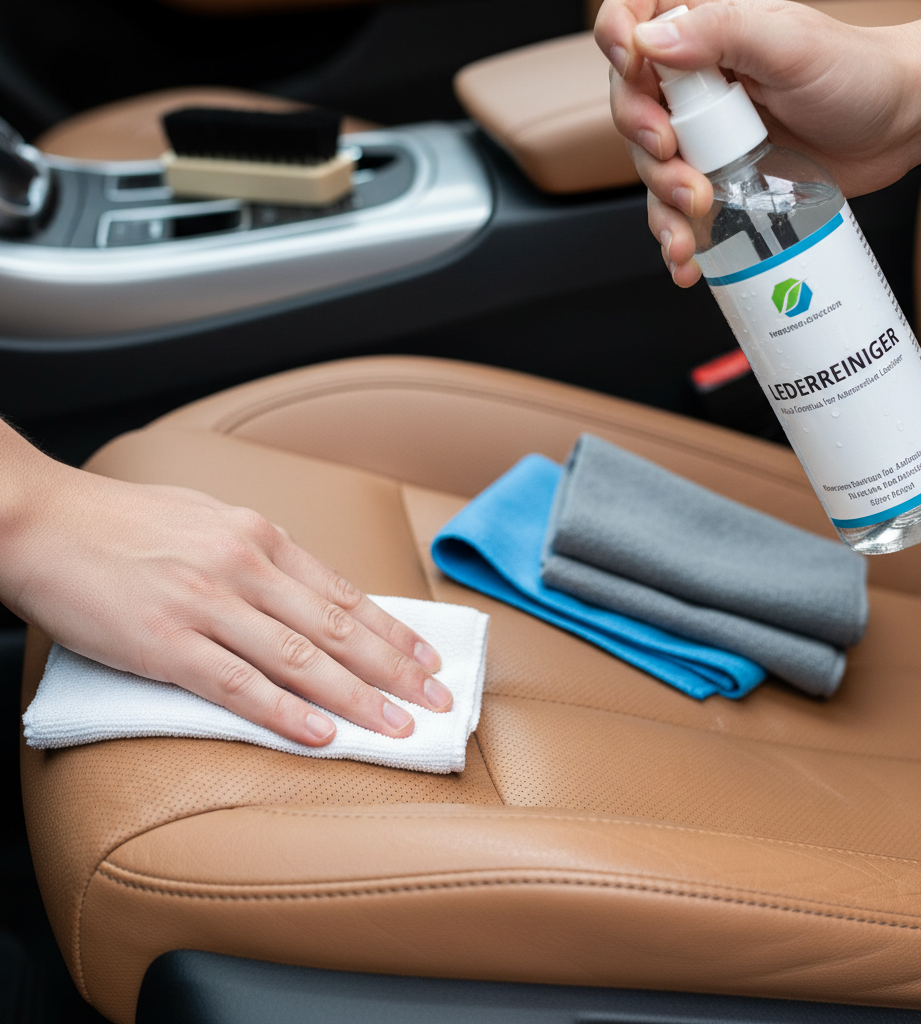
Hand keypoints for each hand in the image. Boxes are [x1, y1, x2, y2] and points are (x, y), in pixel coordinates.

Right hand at [1, 422, 450, 745]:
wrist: (39, 520)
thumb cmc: (123, 522)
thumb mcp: (209, 520)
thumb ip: (260, 555)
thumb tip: (307, 591)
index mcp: (259, 536)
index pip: (343, 593)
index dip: (392, 631)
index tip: (427, 659)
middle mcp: (244, 566)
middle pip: (337, 629)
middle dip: (395, 670)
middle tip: (437, 702)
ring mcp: (206, 604)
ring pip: (301, 659)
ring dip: (357, 698)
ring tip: (398, 726)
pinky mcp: (165, 641)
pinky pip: (237, 684)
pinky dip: (284, 712)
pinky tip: (320, 734)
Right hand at [594, 0, 920, 285]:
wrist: (899, 126)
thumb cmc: (857, 73)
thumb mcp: (790, 45)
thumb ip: (722, 32)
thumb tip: (652, 39)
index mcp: (707, 30)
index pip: (634, 20)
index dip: (617, 39)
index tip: (632, 67)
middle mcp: (695, 82)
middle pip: (632, 106)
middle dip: (645, 140)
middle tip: (676, 157)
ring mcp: (703, 135)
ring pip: (650, 167)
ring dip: (661, 198)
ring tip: (695, 210)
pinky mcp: (717, 179)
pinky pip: (678, 210)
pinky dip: (677, 237)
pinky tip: (686, 258)